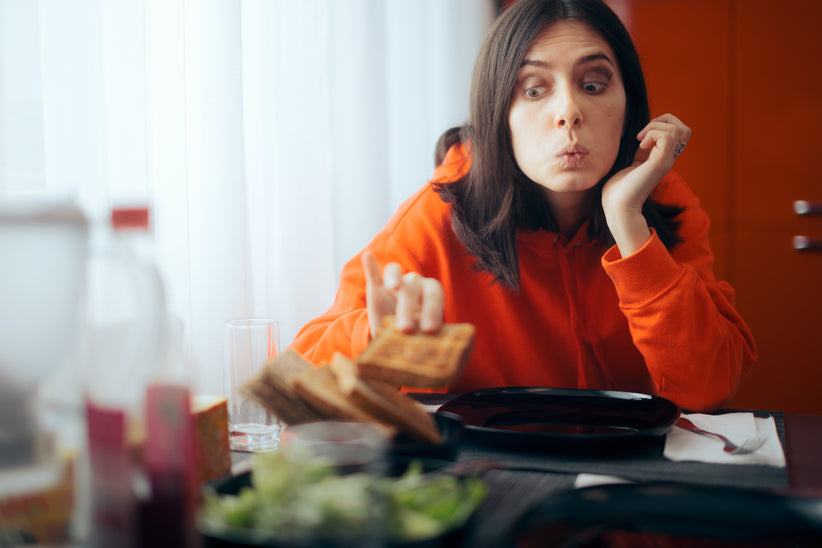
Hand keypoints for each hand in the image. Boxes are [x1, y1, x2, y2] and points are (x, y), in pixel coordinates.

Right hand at [361, 250, 443, 335]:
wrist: (396, 338)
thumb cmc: (416, 337)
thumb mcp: (424, 341)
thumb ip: (429, 341)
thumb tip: (439, 354)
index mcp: (431, 293)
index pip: (434, 294)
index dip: (433, 310)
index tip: (429, 330)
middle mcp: (414, 283)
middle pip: (412, 287)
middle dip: (409, 308)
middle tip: (406, 329)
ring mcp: (395, 283)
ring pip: (395, 273)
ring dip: (394, 278)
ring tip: (393, 288)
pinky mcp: (376, 288)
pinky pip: (373, 273)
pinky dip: (370, 265)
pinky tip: (368, 256)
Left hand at [601, 114, 690, 254]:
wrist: (617, 206)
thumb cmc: (618, 190)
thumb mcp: (631, 165)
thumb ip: (639, 153)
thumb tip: (639, 138)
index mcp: (661, 159)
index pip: (676, 134)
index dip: (660, 126)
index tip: (640, 138)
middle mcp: (667, 159)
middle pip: (684, 129)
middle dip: (664, 122)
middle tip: (644, 134)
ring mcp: (666, 161)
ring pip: (678, 129)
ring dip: (655, 127)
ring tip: (640, 140)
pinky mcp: (660, 163)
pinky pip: (667, 135)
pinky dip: (652, 133)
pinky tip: (640, 146)